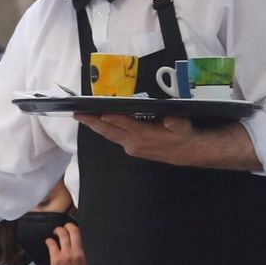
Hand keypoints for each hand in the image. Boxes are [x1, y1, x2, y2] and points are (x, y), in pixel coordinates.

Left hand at [43, 223, 86, 264]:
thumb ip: (83, 259)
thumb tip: (80, 250)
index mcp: (86, 256)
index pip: (83, 237)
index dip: (77, 230)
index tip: (74, 229)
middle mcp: (77, 253)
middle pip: (74, 231)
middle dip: (68, 226)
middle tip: (65, 226)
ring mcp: (66, 255)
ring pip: (63, 235)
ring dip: (58, 230)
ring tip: (56, 232)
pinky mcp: (56, 259)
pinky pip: (52, 244)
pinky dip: (49, 241)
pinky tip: (48, 241)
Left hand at [75, 114, 260, 170]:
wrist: (189, 151)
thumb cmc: (184, 135)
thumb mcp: (183, 126)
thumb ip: (175, 123)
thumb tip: (170, 120)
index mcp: (144, 135)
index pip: (123, 124)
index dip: (110, 118)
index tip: (97, 112)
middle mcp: (134, 142)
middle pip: (109, 130)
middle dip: (92, 121)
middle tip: (76, 113)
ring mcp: (131, 146)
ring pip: (109, 135)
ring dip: (95, 126)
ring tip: (81, 116)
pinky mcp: (132, 148)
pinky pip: (114, 137)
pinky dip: (105, 129)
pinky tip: (98, 122)